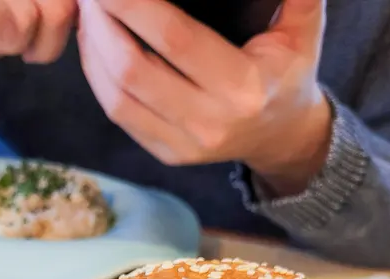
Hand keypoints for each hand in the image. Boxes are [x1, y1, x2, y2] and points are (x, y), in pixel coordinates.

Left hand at [77, 0, 331, 194]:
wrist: (282, 137)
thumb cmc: (288, 72)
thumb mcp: (303, 29)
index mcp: (242, 88)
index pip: (175, 39)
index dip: (135, 6)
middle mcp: (209, 123)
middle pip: (134, 70)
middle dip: (102, 24)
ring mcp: (184, 145)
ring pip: (117, 98)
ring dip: (92, 50)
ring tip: (86, 12)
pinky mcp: (166, 154)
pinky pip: (119, 115)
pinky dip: (97, 77)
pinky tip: (93, 44)